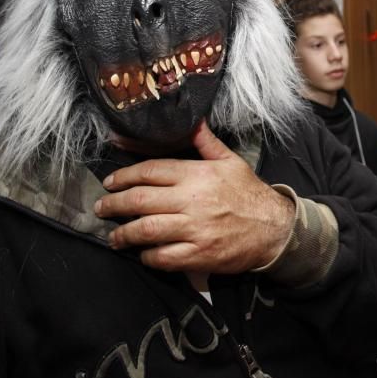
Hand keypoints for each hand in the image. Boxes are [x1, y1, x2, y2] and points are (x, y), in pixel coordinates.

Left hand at [94, 121, 295, 272]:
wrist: (275, 229)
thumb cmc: (250, 194)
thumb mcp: (230, 161)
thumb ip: (206, 142)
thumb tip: (193, 120)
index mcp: (197, 174)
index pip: (150, 171)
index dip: (125, 176)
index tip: (110, 182)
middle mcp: (192, 200)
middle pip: (140, 200)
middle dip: (114, 204)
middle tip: (101, 208)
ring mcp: (194, 229)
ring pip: (146, 230)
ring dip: (123, 233)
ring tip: (114, 236)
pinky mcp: (198, 255)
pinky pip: (162, 257)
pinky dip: (147, 256)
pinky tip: (142, 253)